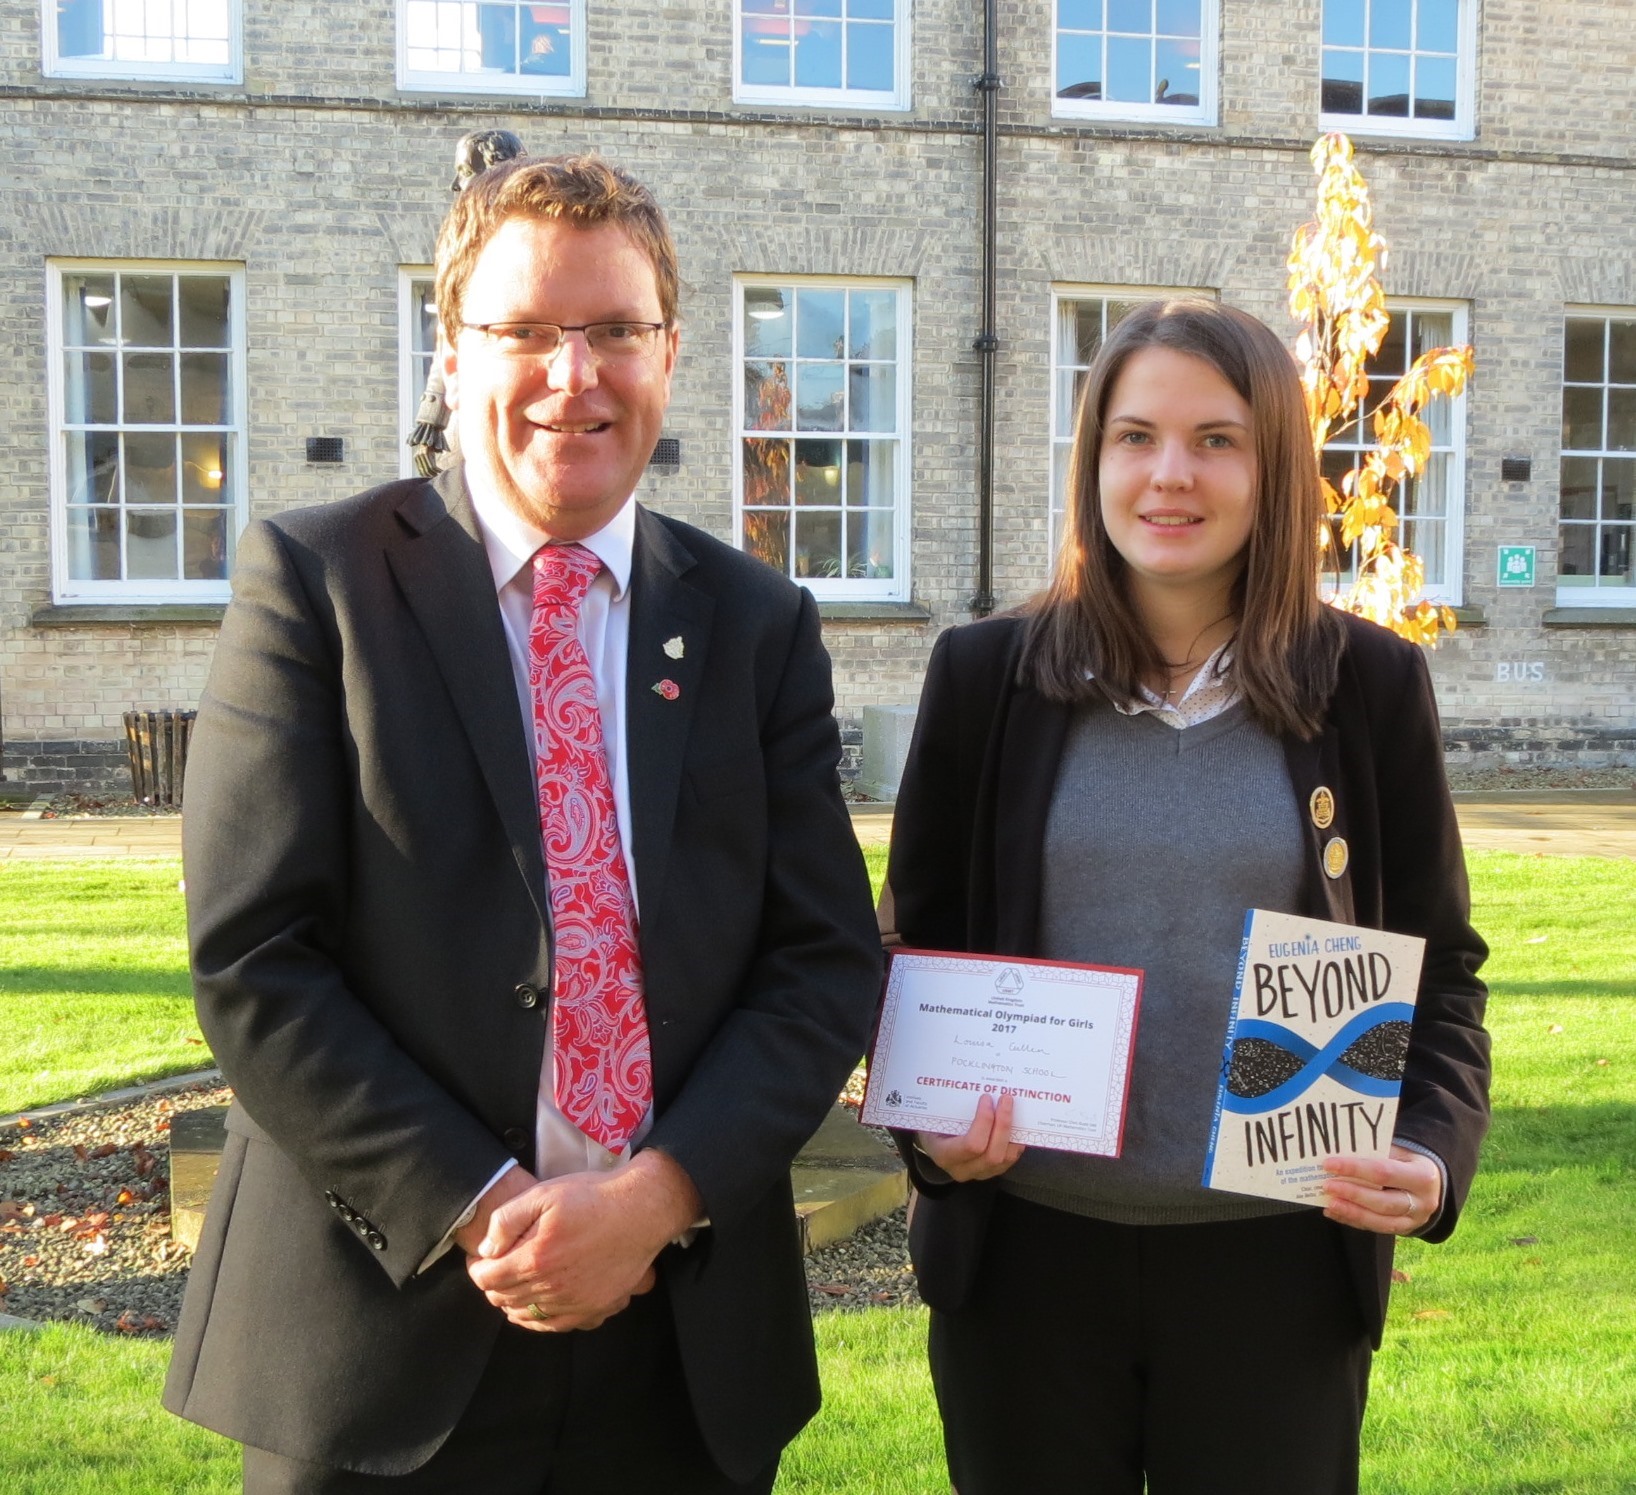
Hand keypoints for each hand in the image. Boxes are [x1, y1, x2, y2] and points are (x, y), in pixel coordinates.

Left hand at [463, 1150, 701, 1332]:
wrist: (640, 1210)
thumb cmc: (592, 1198)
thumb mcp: (543, 1194)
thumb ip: (506, 1220)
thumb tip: (487, 1249)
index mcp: (535, 1259)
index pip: (488, 1279)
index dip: (477, 1268)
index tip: (480, 1258)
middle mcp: (552, 1288)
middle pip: (505, 1299)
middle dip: (492, 1284)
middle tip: (494, 1268)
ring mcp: (574, 1303)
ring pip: (526, 1316)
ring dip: (512, 1302)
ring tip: (512, 1285)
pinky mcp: (593, 1308)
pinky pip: (553, 1326)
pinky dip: (536, 1320)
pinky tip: (535, 1306)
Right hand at [916, 1092, 1023, 1182]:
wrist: (934, 1143)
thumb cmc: (934, 1125)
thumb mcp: (934, 1116)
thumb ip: (951, 1107)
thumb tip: (976, 1084)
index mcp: (944, 1155)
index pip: (972, 1145)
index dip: (984, 1121)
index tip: (986, 1098)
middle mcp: (962, 1170)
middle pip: (992, 1154)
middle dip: (1003, 1124)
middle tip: (1006, 1098)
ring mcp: (979, 1174)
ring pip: (1006, 1158)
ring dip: (1012, 1131)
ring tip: (1013, 1107)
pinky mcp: (993, 1172)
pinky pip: (1011, 1158)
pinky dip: (1016, 1139)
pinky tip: (1016, 1121)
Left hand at [1321, 1145, 1441, 1235]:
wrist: (1431, 1184)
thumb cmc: (1408, 1162)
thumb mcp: (1399, 1152)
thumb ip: (1374, 1154)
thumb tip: (1338, 1154)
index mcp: (1423, 1176)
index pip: (1383, 1173)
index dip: (1355, 1169)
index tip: (1329, 1164)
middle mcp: (1423, 1202)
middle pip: (1383, 1202)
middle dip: (1352, 1194)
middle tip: (1327, 1186)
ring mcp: (1415, 1220)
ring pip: (1381, 1221)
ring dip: (1352, 1212)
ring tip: (1330, 1203)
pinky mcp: (1404, 1230)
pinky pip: (1376, 1228)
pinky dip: (1353, 1221)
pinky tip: (1335, 1212)